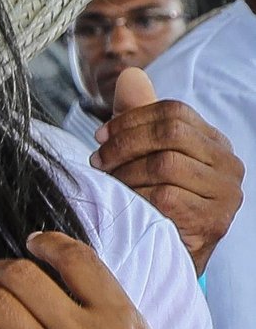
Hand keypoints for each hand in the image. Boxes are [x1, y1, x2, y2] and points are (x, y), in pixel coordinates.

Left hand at [93, 67, 242, 273]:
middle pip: (171, 133)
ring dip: (126, 175)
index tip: (99, 136)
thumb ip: (138, 116)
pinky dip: (137, 199)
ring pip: (165, 165)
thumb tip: (129, 75)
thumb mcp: (145, 154)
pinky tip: (127, 205)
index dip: (130, 120)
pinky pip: (166, 197)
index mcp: (214, 142)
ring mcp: (226, 194)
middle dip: (125, 144)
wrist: (168, 253)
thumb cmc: (152, 198)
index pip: (174, 111)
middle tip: (98, 161)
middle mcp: (229, 165)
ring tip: (111, 185)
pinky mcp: (212, 220)